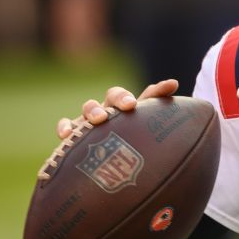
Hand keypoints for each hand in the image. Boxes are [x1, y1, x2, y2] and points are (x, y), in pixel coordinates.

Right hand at [54, 79, 178, 138]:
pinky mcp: (75, 135)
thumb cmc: (138, 134)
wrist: (123, 155)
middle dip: (106, 105)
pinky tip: (66, 134)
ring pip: (86, 110)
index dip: (125, 97)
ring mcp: (89, 122)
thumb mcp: (149, 119)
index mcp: (122, 106)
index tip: (131, 105)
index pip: (121, 95)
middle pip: (101, 101)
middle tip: (107, 116)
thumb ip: (160, 101)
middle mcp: (105, 110)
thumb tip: (173, 82)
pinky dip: (65, 127)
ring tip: (95, 121)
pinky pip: (66, 127)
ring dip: (90, 113)